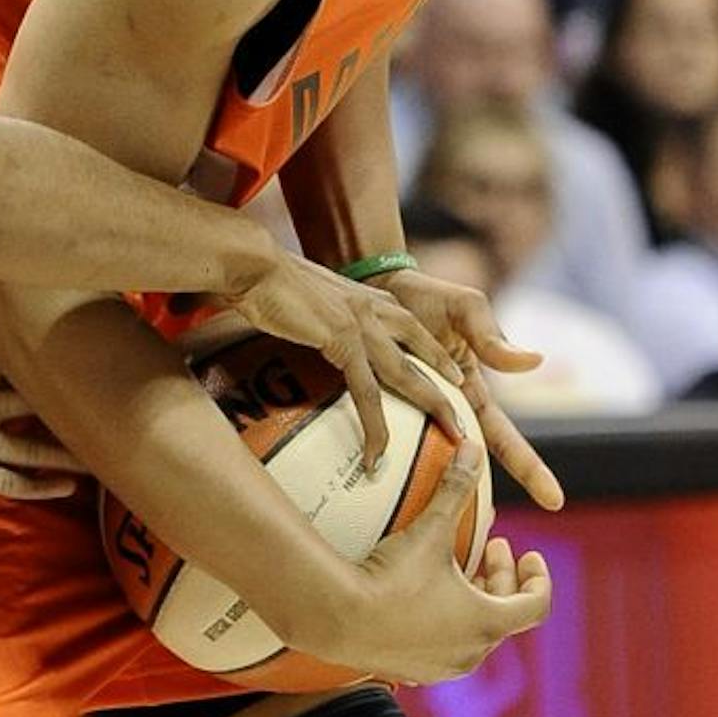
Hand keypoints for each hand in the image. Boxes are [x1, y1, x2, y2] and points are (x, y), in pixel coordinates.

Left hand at [0, 262, 84, 503]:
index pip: (14, 360)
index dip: (44, 353)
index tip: (81, 342)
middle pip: (30, 406)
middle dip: (64, 405)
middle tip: (108, 402)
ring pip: (27, 448)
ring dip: (59, 452)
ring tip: (100, 454)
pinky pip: (6, 481)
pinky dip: (35, 486)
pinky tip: (67, 487)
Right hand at [221, 249, 466, 468]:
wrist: (253, 263)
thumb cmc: (266, 279)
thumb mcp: (305, 295)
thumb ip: (319, 313)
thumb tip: (309, 327)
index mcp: (365, 298)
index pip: (411, 328)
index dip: (433, 353)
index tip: (452, 375)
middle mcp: (372, 309)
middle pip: (421, 353)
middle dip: (447, 386)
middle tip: (464, 417)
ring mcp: (360, 324)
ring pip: (406, 375)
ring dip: (433, 407)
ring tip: (451, 435)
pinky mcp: (342, 340)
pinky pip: (367, 393)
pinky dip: (375, 427)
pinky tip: (376, 452)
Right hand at [313, 443, 553, 684]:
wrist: (337, 618)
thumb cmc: (391, 578)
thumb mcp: (431, 529)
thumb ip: (455, 488)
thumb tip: (474, 447)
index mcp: (488, 621)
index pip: (536, 603)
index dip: (538, 576)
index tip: (529, 553)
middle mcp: (472, 652)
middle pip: (504, 615)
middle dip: (501, 578)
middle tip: (490, 547)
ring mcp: (443, 667)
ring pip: (474, 633)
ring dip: (474, 601)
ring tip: (455, 571)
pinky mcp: (413, 671)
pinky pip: (442, 647)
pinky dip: (445, 621)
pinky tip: (421, 598)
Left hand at [372, 268, 564, 510]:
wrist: (378, 285)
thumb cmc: (428, 297)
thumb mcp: (465, 308)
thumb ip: (492, 335)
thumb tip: (534, 361)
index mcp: (470, 391)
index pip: (503, 437)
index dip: (528, 468)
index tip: (554, 501)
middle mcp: (441, 407)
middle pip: (464, 460)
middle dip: (478, 497)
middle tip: (490, 532)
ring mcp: (409, 408)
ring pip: (421, 456)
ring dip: (426, 487)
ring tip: (428, 526)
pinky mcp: (376, 402)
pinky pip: (380, 434)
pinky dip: (379, 458)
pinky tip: (366, 488)